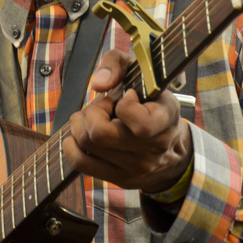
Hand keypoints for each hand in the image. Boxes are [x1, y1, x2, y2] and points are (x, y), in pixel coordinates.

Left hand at [64, 49, 191, 193]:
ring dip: (81, 125)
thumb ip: (117, 64)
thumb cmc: (151, 101)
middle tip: (101, 106)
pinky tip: (79, 134)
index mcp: (164, 121)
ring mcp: (135, 168)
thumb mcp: (143, 73)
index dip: (124, 106)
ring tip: (93, 118)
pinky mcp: (119, 179)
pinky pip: (81, 163)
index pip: (139, 125)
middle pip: (99, 134)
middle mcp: (152, 149)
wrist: (170, 147)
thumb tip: (98, 84)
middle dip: (91, 113)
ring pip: (87, 145)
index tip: (127, 97)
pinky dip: (72, 145)